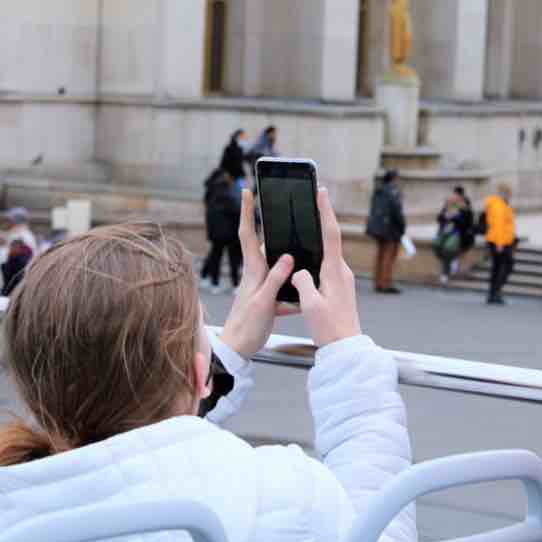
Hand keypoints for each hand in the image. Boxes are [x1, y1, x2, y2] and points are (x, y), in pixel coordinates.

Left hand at [220, 190, 297, 358]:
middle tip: (276, 209)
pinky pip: (283, 288)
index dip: (247, 211)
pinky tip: (304, 296)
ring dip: (286, 261)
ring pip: (277, 267)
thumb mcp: (263, 302)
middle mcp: (255, 274)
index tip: (247, 191)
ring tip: (298, 251)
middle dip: (269, 228)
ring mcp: (260, 286)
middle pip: (263, 244)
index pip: (247, 233)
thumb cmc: (246, 327)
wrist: (237, 350)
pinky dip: (293, 290)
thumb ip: (275, 279)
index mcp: (253, 271)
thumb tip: (288, 257)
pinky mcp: (266, 299)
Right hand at [291, 187, 361, 347]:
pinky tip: (306, 259)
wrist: (346, 348)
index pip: (330, 234)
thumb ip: (302, 281)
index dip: (325, 211)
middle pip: (329, 239)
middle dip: (320, 219)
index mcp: (334, 271)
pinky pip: (325, 266)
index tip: (321, 192)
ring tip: (305, 226)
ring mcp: (341, 279)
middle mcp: (341, 271)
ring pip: (326, 253)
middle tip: (311, 200)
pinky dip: (316, 257)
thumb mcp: (310, 304)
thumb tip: (298, 270)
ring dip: (317, 239)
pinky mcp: (339, 287)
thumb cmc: (330, 328)